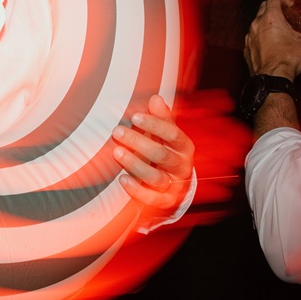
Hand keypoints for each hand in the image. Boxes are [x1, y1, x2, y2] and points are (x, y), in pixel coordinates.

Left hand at [112, 94, 195, 211]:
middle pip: (161, 155)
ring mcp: (173, 185)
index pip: (172, 134)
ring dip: (134, 165)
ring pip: (155, 177)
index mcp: (184, 147)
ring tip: (116, 152)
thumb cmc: (168, 151)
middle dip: (138, 142)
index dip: (154, 125)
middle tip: (117, 131)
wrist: (178, 184)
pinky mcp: (164, 201)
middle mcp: (182, 166)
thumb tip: (155, 98)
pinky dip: (136, 190)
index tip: (134, 116)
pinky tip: (122, 179)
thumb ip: (162, 118)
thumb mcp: (168, 134)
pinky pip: (151, 198)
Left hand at [244, 0, 300, 78]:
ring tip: (279, 32)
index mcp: (271, 17)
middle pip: (263, 7)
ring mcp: (250, 37)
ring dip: (266, 24)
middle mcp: (257, 24)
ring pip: (256, 23)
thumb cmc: (286, 60)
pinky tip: (270, 46)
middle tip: (286, 16)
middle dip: (274, 8)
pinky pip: (252, 38)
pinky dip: (260, 39)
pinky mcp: (247, 49)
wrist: (272, 79)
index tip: (288, 2)